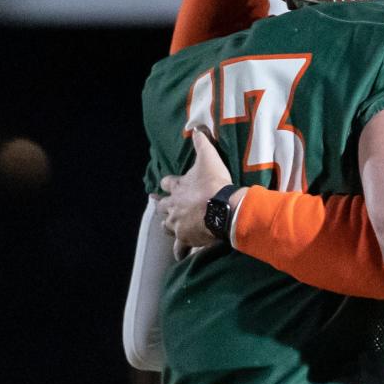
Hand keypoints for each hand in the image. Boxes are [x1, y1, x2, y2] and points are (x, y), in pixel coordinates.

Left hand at [157, 129, 232, 253]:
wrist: (221, 207)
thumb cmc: (214, 183)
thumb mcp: (208, 158)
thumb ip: (202, 143)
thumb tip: (197, 128)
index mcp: (178, 187)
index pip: (167, 183)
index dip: (167, 184)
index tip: (165, 185)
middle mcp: (174, 205)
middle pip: (163, 207)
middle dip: (163, 206)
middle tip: (162, 207)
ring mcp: (178, 222)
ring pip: (167, 225)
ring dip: (169, 225)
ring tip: (171, 226)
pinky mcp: (186, 237)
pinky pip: (180, 246)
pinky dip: (180, 250)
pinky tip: (180, 255)